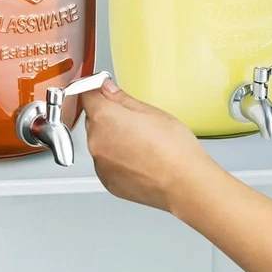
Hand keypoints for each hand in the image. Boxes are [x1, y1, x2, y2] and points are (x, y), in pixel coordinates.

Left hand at [81, 79, 216, 212]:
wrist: (184, 183)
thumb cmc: (173, 148)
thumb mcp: (150, 111)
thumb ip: (121, 98)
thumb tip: (107, 89)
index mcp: (105, 118)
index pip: (87, 95)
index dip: (97, 90)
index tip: (105, 91)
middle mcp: (96, 142)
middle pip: (93, 120)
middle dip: (109, 117)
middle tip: (135, 121)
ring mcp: (100, 165)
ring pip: (100, 142)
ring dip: (113, 139)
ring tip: (141, 143)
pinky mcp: (107, 181)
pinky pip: (106, 162)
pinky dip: (117, 158)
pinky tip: (139, 158)